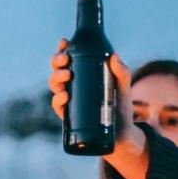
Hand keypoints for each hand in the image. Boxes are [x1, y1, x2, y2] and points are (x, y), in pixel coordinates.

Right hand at [48, 38, 147, 178]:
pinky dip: (58, 99)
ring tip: (66, 76)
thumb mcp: (123, 88)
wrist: (122, 136)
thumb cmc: (120, 109)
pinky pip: (57, 106)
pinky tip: (65, 96)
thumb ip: (122, 73)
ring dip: (55, 78)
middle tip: (65, 60)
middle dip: (57, 62)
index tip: (64, 42)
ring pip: (54, 86)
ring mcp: (69, 102)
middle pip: (57, 70)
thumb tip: (115, 56)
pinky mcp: (68, 117)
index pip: (68, 60)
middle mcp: (72, 87)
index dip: (63, 50)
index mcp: (82, 76)